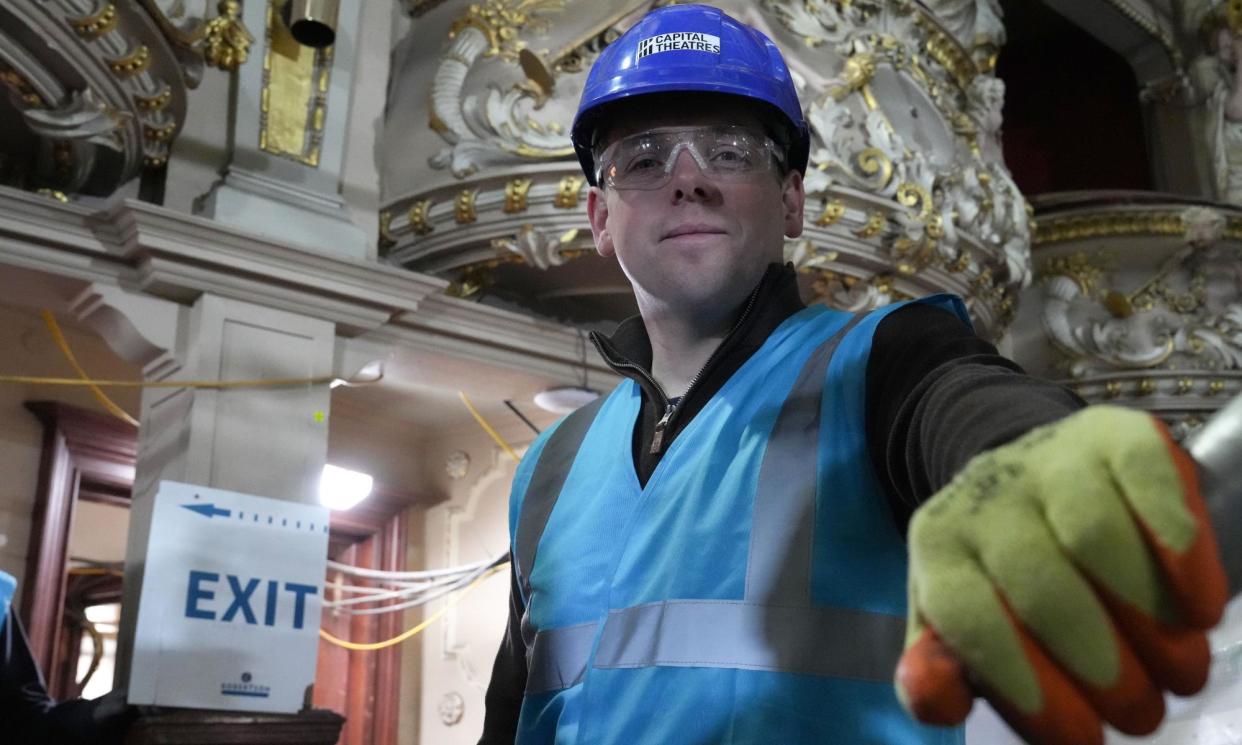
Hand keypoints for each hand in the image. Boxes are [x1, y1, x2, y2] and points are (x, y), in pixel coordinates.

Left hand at [894, 405, 1227, 744]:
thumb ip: (939, 669)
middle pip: (1041, 585)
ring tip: (1181, 673)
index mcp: (939, 547)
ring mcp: (1050, 459)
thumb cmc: (998, 571)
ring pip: (1096, 537)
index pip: (971, 619)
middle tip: (1143, 715)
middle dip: (1101, 667)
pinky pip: (1150, 484)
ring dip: (1149, 619)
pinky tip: (1203, 607)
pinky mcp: (1115, 434)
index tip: (1082, 742)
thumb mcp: (954, 621)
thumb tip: (936, 701)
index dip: (1029, 689)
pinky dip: (1182, 551)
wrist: (1027, 472)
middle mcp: (986, 496)